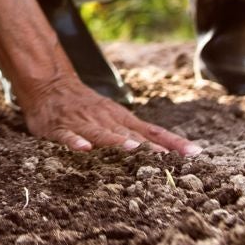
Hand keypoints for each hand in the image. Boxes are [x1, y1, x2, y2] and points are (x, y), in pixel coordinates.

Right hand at [17, 70, 198, 155]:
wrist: (50, 83)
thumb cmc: (86, 105)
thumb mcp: (115, 116)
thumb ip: (138, 133)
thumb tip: (171, 150)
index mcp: (121, 119)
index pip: (153, 131)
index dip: (173, 142)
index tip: (195, 154)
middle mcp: (105, 120)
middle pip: (130, 135)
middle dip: (149, 147)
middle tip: (168, 160)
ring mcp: (82, 123)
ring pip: (101, 133)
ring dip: (116, 141)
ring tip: (132, 149)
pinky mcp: (59, 127)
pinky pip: (67, 135)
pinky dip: (75, 141)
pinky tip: (84, 149)